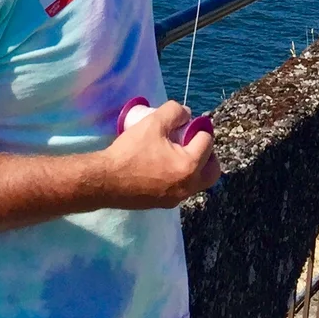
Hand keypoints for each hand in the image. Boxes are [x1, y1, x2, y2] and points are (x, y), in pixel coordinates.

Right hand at [101, 102, 220, 206]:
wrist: (106, 180)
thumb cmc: (131, 150)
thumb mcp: (153, 122)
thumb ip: (175, 112)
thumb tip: (187, 114)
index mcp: (190, 166)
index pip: (207, 142)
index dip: (199, 128)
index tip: (188, 123)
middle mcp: (188, 186)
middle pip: (212, 170)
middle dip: (208, 153)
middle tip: (192, 141)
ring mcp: (176, 199)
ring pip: (197, 181)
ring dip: (194, 166)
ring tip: (177, 152)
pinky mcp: (164, 204)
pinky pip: (182, 188)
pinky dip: (181, 176)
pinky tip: (163, 165)